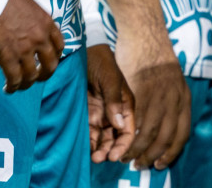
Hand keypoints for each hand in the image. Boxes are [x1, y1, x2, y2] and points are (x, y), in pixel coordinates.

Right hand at [0, 0, 63, 92]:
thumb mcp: (29, 6)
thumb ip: (35, 21)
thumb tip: (32, 30)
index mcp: (46, 23)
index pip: (59, 46)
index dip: (55, 57)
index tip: (48, 61)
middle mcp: (39, 38)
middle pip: (50, 65)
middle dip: (45, 74)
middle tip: (38, 77)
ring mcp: (24, 49)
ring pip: (31, 76)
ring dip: (26, 84)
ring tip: (19, 86)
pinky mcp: (7, 57)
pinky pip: (14, 78)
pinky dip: (12, 87)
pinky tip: (8, 88)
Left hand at [85, 44, 136, 162]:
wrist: (83, 52)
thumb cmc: (101, 62)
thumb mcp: (111, 79)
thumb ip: (115, 101)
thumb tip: (119, 124)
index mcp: (126, 105)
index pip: (128, 130)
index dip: (124, 145)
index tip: (115, 156)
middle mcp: (115, 112)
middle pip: (115, 138)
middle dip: (110, 150)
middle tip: (100, 158)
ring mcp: (101, 114)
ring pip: (103, 138)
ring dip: (100, 149)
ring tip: (93, 158)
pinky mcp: (87, 114)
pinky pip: (90, 132)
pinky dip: (89, 142)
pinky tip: (86, 149)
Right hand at [118, 58, 189, 170]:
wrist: (145, 33)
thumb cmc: (154, 56)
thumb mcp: (172, 80)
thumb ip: (171, 101)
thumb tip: (165, 124)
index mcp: (184, 98)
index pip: (182, 134)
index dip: (171, 152)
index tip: (160, 163)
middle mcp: (175, 99)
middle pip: (166, 138)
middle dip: (153, 156)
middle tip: (141, 165)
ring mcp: (159, 96)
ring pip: (150, 132)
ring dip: (138, 149)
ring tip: (127, 157)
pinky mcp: (142, 92)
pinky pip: (136, 120)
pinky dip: (128, 135)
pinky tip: (121, 140)